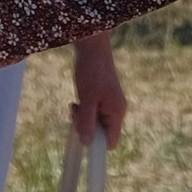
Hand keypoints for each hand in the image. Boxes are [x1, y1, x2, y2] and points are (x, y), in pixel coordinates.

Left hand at [71, 27, 127, 147]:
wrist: (92, 46)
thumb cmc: (91, 70)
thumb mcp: (87, 98)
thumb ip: (87, 122)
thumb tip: (87, 144)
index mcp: (117, 112)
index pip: (110, 141)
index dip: (96, 145)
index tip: (81, 139)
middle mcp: (115, 110)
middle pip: (102, 132)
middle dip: (87, 128)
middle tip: (75, 113)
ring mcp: (109, 104)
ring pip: (95, 122)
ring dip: (83, 118)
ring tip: (75, 104)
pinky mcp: (101, 98)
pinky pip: (93, 113)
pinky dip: (84, 111)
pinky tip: (76, 101)